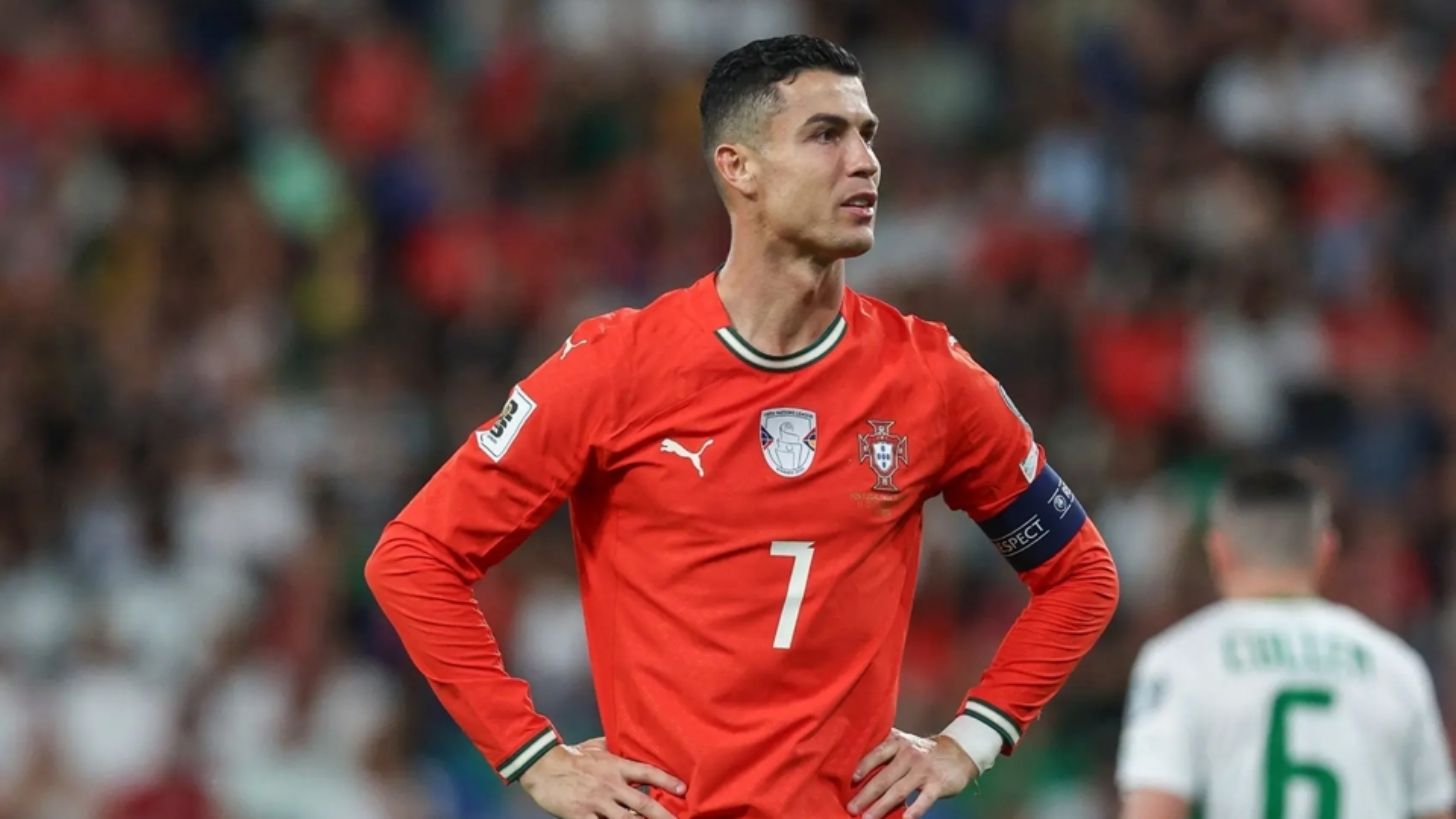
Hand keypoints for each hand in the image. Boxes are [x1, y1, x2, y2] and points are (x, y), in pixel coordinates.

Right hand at [518, 737, 685, 818]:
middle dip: (663, 815)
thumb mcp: (596, 745)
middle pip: (643, 803)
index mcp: (615, 766)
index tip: (683, 789)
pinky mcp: (582, 816)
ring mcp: (597, 802)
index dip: (666, 780)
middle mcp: (610, 785)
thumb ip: (615, 747)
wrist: (542, 766)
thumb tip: (630, 741)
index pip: (647, 772)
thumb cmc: (571, 755)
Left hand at [847, 728, 979, 818]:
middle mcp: (909, 755)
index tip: (852, 781)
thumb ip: (886, 751)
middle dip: (866, 795)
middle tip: (852, 808)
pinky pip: (924, 800)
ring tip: (868, 818)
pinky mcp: (938, 784)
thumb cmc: (924, 751)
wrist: (960, 751)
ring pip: (899, 791)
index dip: (863, 767)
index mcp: (898, 743)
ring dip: (882, 806)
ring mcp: (924, 770)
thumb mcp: (905, 743)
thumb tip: (858, 766)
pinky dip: (914, 811)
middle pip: (884, 778)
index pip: (877, 755)